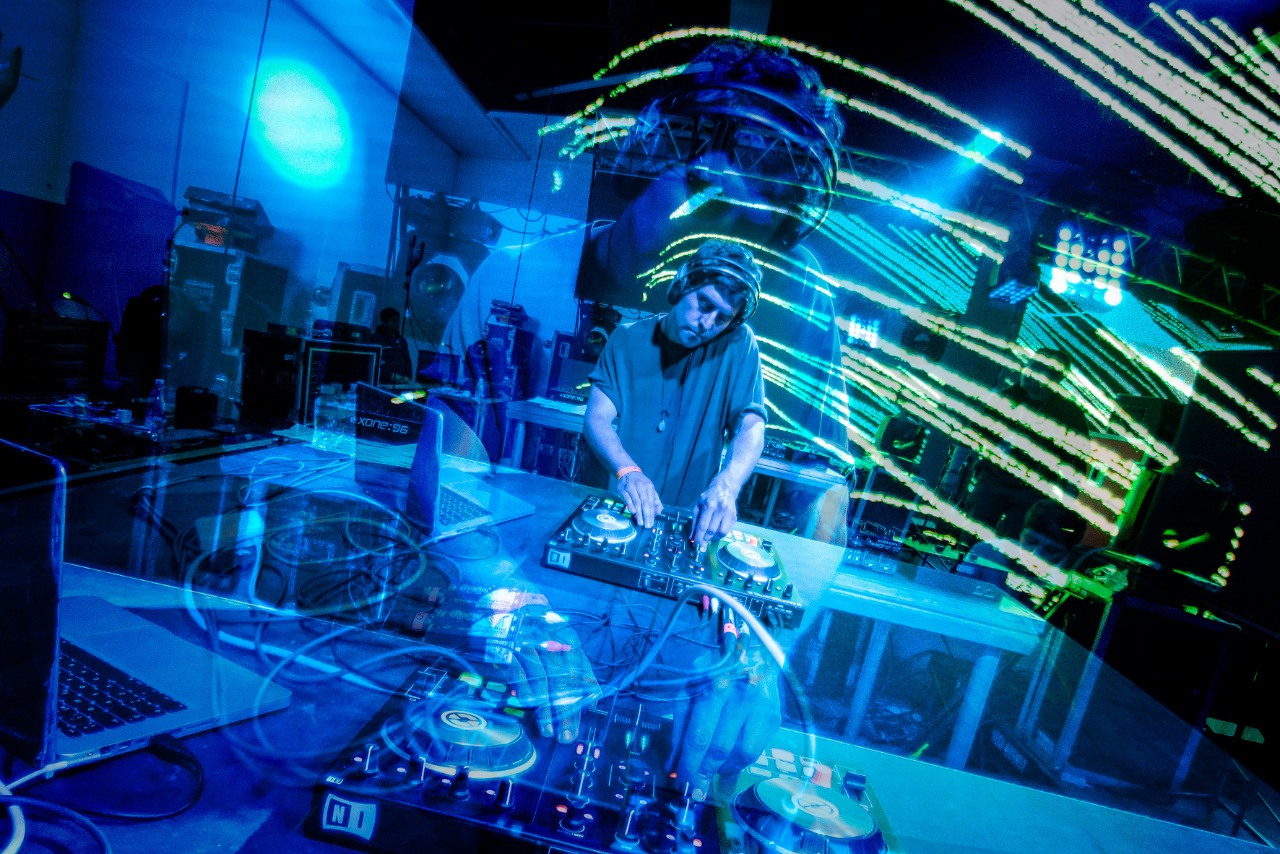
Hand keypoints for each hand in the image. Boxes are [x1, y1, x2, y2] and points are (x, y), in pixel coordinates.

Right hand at [469, 588, 599, 742]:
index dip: (581, 698)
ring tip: (549, 730)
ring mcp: (529, 643)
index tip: (581, 721)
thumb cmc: (537, 625)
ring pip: (542, 678)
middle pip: (562, 680)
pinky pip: (518, 670)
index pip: (580, 672)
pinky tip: (528, 705)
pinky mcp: (509, 646)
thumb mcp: (560, 638)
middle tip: (566, 735)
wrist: (507, 597)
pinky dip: (524, 688)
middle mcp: (551, 640)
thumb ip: (574, 665)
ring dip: (545, 707)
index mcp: (568, 638)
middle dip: (566, 710)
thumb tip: (591, 697)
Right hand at [618, 470, 662, 527]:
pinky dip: (630, 506)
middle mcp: (640, 486)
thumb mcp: (649, 488)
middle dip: (646, 515)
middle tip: (646, 525)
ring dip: (639, 513)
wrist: (627, 472)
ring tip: (640, 522)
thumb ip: (655, 500)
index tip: (651, 523)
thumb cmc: (640, 483)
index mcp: (649, 487)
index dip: (651, 513)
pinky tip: (633, 512)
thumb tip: (659, 511)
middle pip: (644, 503)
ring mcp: (631, 487)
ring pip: (636, 502)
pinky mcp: (623, 489)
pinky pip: (627, 499)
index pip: (651, 502)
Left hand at [670, 643, 779, 801]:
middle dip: (704, 773)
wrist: (752, 652)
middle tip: (695, 789)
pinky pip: (756, 750)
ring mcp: (760, 707)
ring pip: (740, 754)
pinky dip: (739, 761)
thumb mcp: (690, 689)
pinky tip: (728, 759)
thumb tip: (674, 764)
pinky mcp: (774, 716)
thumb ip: (680, 726)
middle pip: (719, 748)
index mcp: (713, 686)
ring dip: (722, 769)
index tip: (682, 783)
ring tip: (711, 770)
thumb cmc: (714, 671)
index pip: (699, 735)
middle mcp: (740, 696)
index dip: (689, 764)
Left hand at [691, 480, 737, 544]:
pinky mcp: (734, 517)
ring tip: (709, 536)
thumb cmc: (709, 497)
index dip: (699, 537)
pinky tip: (715, 532)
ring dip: (713, 538)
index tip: (696, 544)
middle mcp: (720, 510)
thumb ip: (694, 521)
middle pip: (712, 530)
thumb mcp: (698, 505)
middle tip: (701, 543)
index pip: (703, 525)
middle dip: (705, 539)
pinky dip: (720, 535)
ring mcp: (729, 513)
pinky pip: (727, 531)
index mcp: (709, 505)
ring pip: (721, 532)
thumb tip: (692, 536)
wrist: (725, 489)